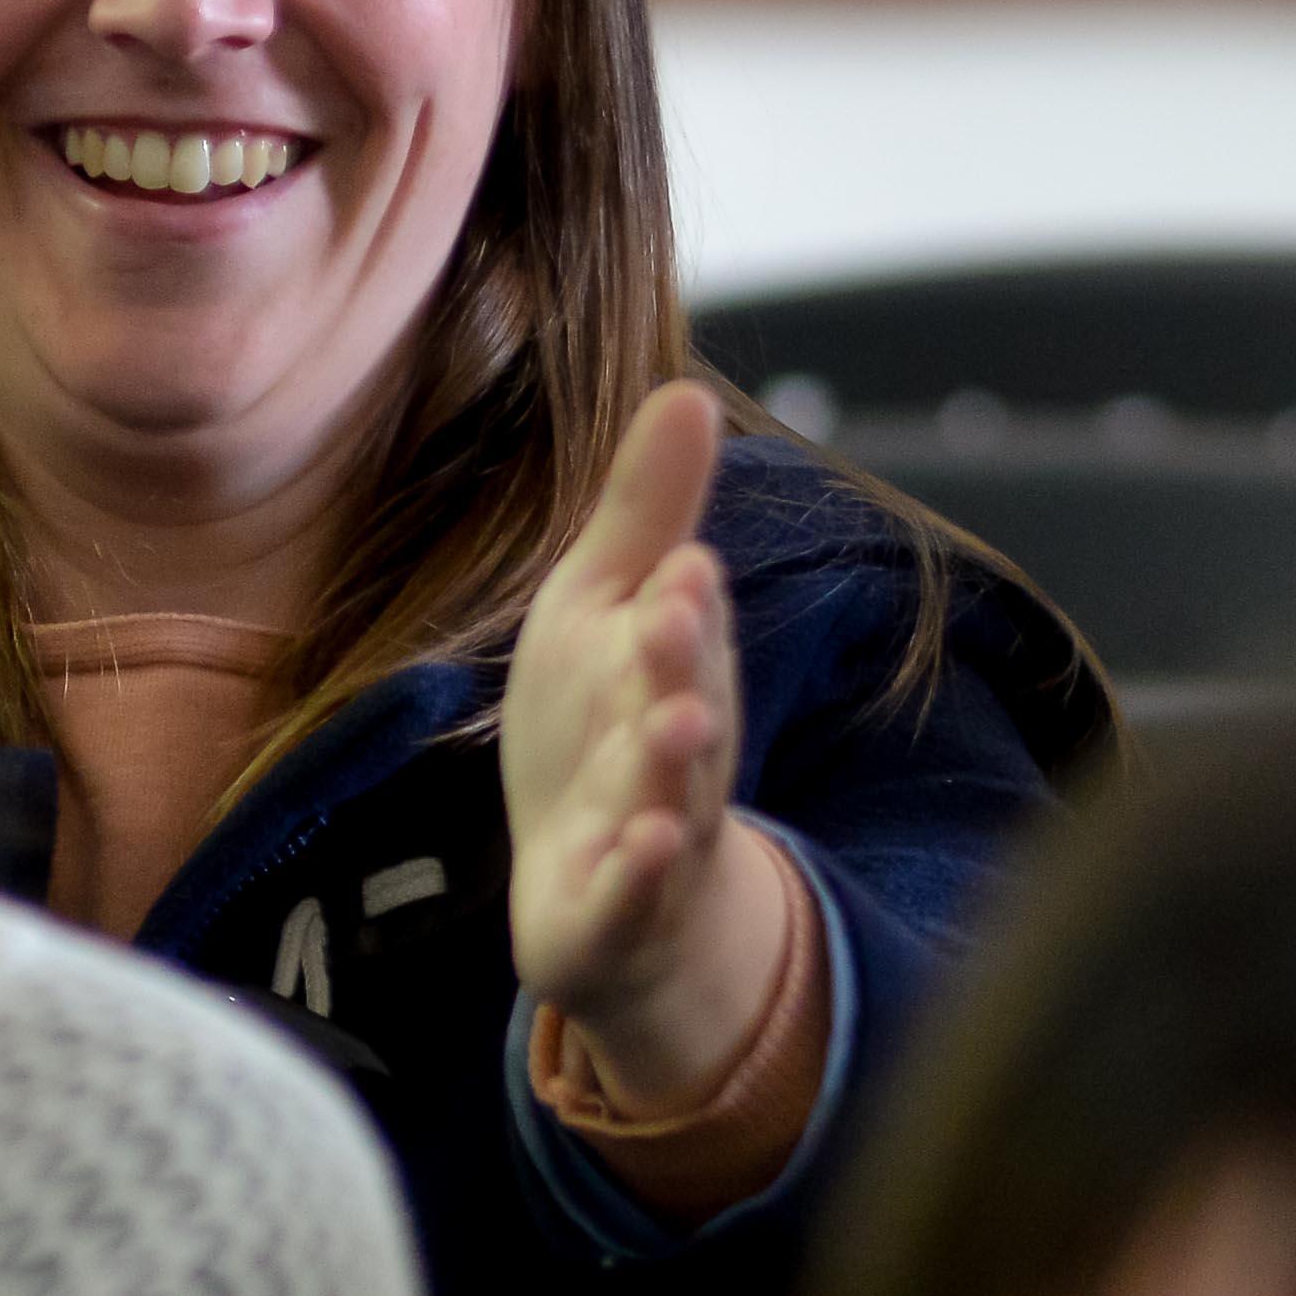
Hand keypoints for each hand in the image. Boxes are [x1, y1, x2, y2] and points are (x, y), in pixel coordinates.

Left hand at [501, 386, 748, 1040]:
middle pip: (687, 698)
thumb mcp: (606, 609)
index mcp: (671, 667)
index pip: (682, 626)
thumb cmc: (604, 728)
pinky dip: (641, 872)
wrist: (604, 886)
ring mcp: (655, 827)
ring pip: (674, 792)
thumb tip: (691, 390)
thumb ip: (648, 510)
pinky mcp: (618, 905)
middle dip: (682, 659)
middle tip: (673, 608)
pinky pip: (636, 890)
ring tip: (675, 725)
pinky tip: (642, 845)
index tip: (678, 558)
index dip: (680, 598)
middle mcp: (677, 744)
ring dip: (676, 762)